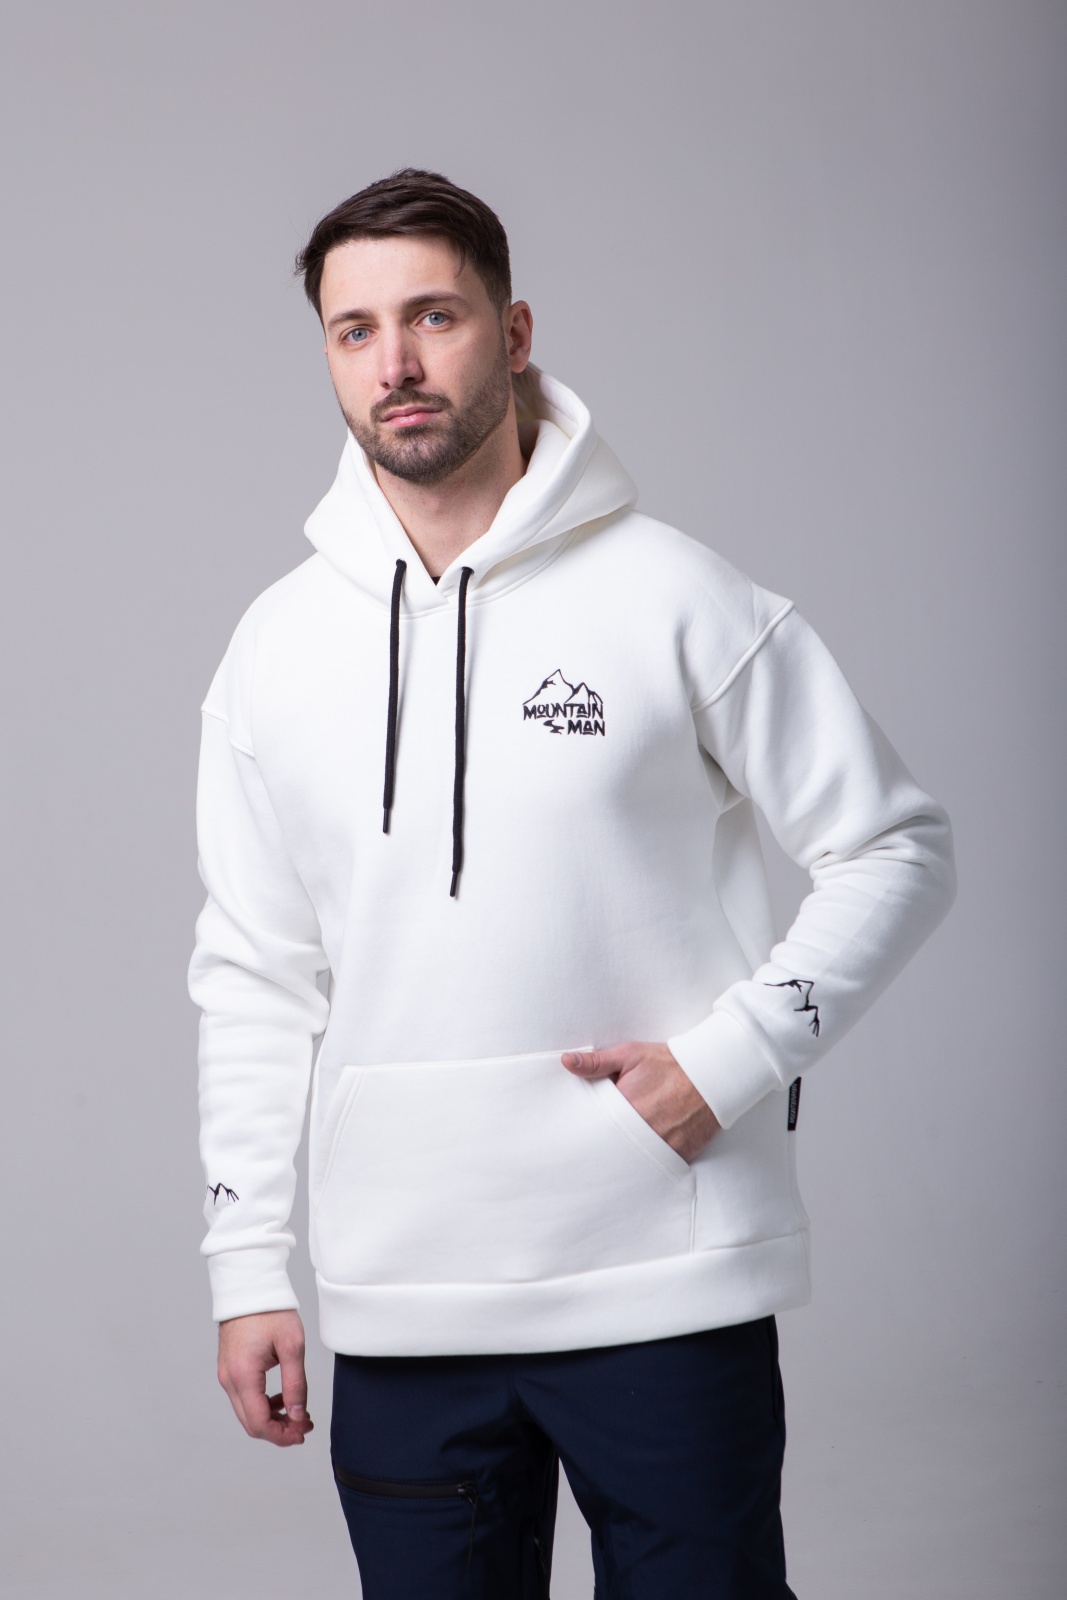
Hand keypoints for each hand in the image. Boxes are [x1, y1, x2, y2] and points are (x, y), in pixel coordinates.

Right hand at [217, 1309, 313, 1446]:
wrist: (249, 1286)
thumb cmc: (271, 1311)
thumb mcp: (292, 1346)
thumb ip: (295, 1384)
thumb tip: (297, 1415)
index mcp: (243, 1375)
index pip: (259, 1423)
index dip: (282, 1435)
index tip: (303, 1432)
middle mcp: (229, 1380)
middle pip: (251, 1423)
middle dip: (279, 1430)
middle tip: (305, 1425)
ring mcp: (226, 1375)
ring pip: (247, 1412)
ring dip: (272, 1418)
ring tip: (298, 1413)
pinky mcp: (229, 1369)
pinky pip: (244, 1397)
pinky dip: (263, 1404)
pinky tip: (283, 1398)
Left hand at [562, 1041, 720, 1161]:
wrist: (711, 1075)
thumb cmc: (668, 1063)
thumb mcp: (629, 1055)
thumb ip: (596, 1062)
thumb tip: (566, 1063)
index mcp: (624, 1107)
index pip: (593, 1126)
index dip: (586, 1129)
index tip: (578, 1132)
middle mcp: (641, 1131)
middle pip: (610, 1148)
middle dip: (601, 1147)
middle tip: (591, 1148)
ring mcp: (660, 1146)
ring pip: (631, 1162)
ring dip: (622, 1158)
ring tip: (611, 1158)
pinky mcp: (678, 1156)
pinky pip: (655, 1168)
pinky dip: (646, 1166)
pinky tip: (637, 1161)